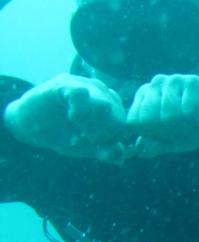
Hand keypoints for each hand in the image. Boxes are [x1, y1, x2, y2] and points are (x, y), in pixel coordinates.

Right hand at [3, 74, 128, 162]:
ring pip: (103, 102)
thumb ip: (106, 152)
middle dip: (105, 132)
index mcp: (109, 108)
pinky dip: (80, 108)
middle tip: (90, 138)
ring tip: (80, 127)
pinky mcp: (63, 84)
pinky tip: (73, 117)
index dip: (114, 138)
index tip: (98, 145)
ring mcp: (82, 86)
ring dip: (94, 122)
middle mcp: (100, 94)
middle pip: (117, 113)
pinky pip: (80, 92)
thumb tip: (121, 157)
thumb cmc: (63, 134)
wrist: (31, 125)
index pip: (124, 123)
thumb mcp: (87, 147)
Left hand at [126, 74, 198, 157]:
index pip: (134, 122)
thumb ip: (153, 145)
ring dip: (186, 126)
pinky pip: (189, 113)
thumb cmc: (195, 129)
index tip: (167, 131)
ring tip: (193, 119)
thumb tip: (139, 148)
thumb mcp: (171, 141)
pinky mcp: (193, 82)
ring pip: (169, 118)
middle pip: (149, 121)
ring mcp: (174, 80)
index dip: (152, 135)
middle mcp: (155, 83)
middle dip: (168, 132)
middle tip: (182, 125)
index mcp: (143, 96)